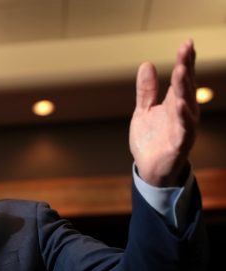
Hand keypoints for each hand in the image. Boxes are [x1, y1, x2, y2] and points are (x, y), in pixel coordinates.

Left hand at [129, 39, 198, 186]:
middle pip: (185, 87)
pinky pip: (184, 129)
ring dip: (185, 88)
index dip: (185, 61)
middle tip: (185, 50)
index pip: (181, 78)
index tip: (187, 43)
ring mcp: (183, 127)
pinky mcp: (180, 144)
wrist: (149, 168)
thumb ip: (146, 91)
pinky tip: (180, 105)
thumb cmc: (151, 139)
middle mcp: (182, 112)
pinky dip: (183, 117)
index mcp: (174, 103)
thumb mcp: (144, 111)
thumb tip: (147, 64)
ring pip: (186, 105)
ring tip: (181, 71)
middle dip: (186, 68)